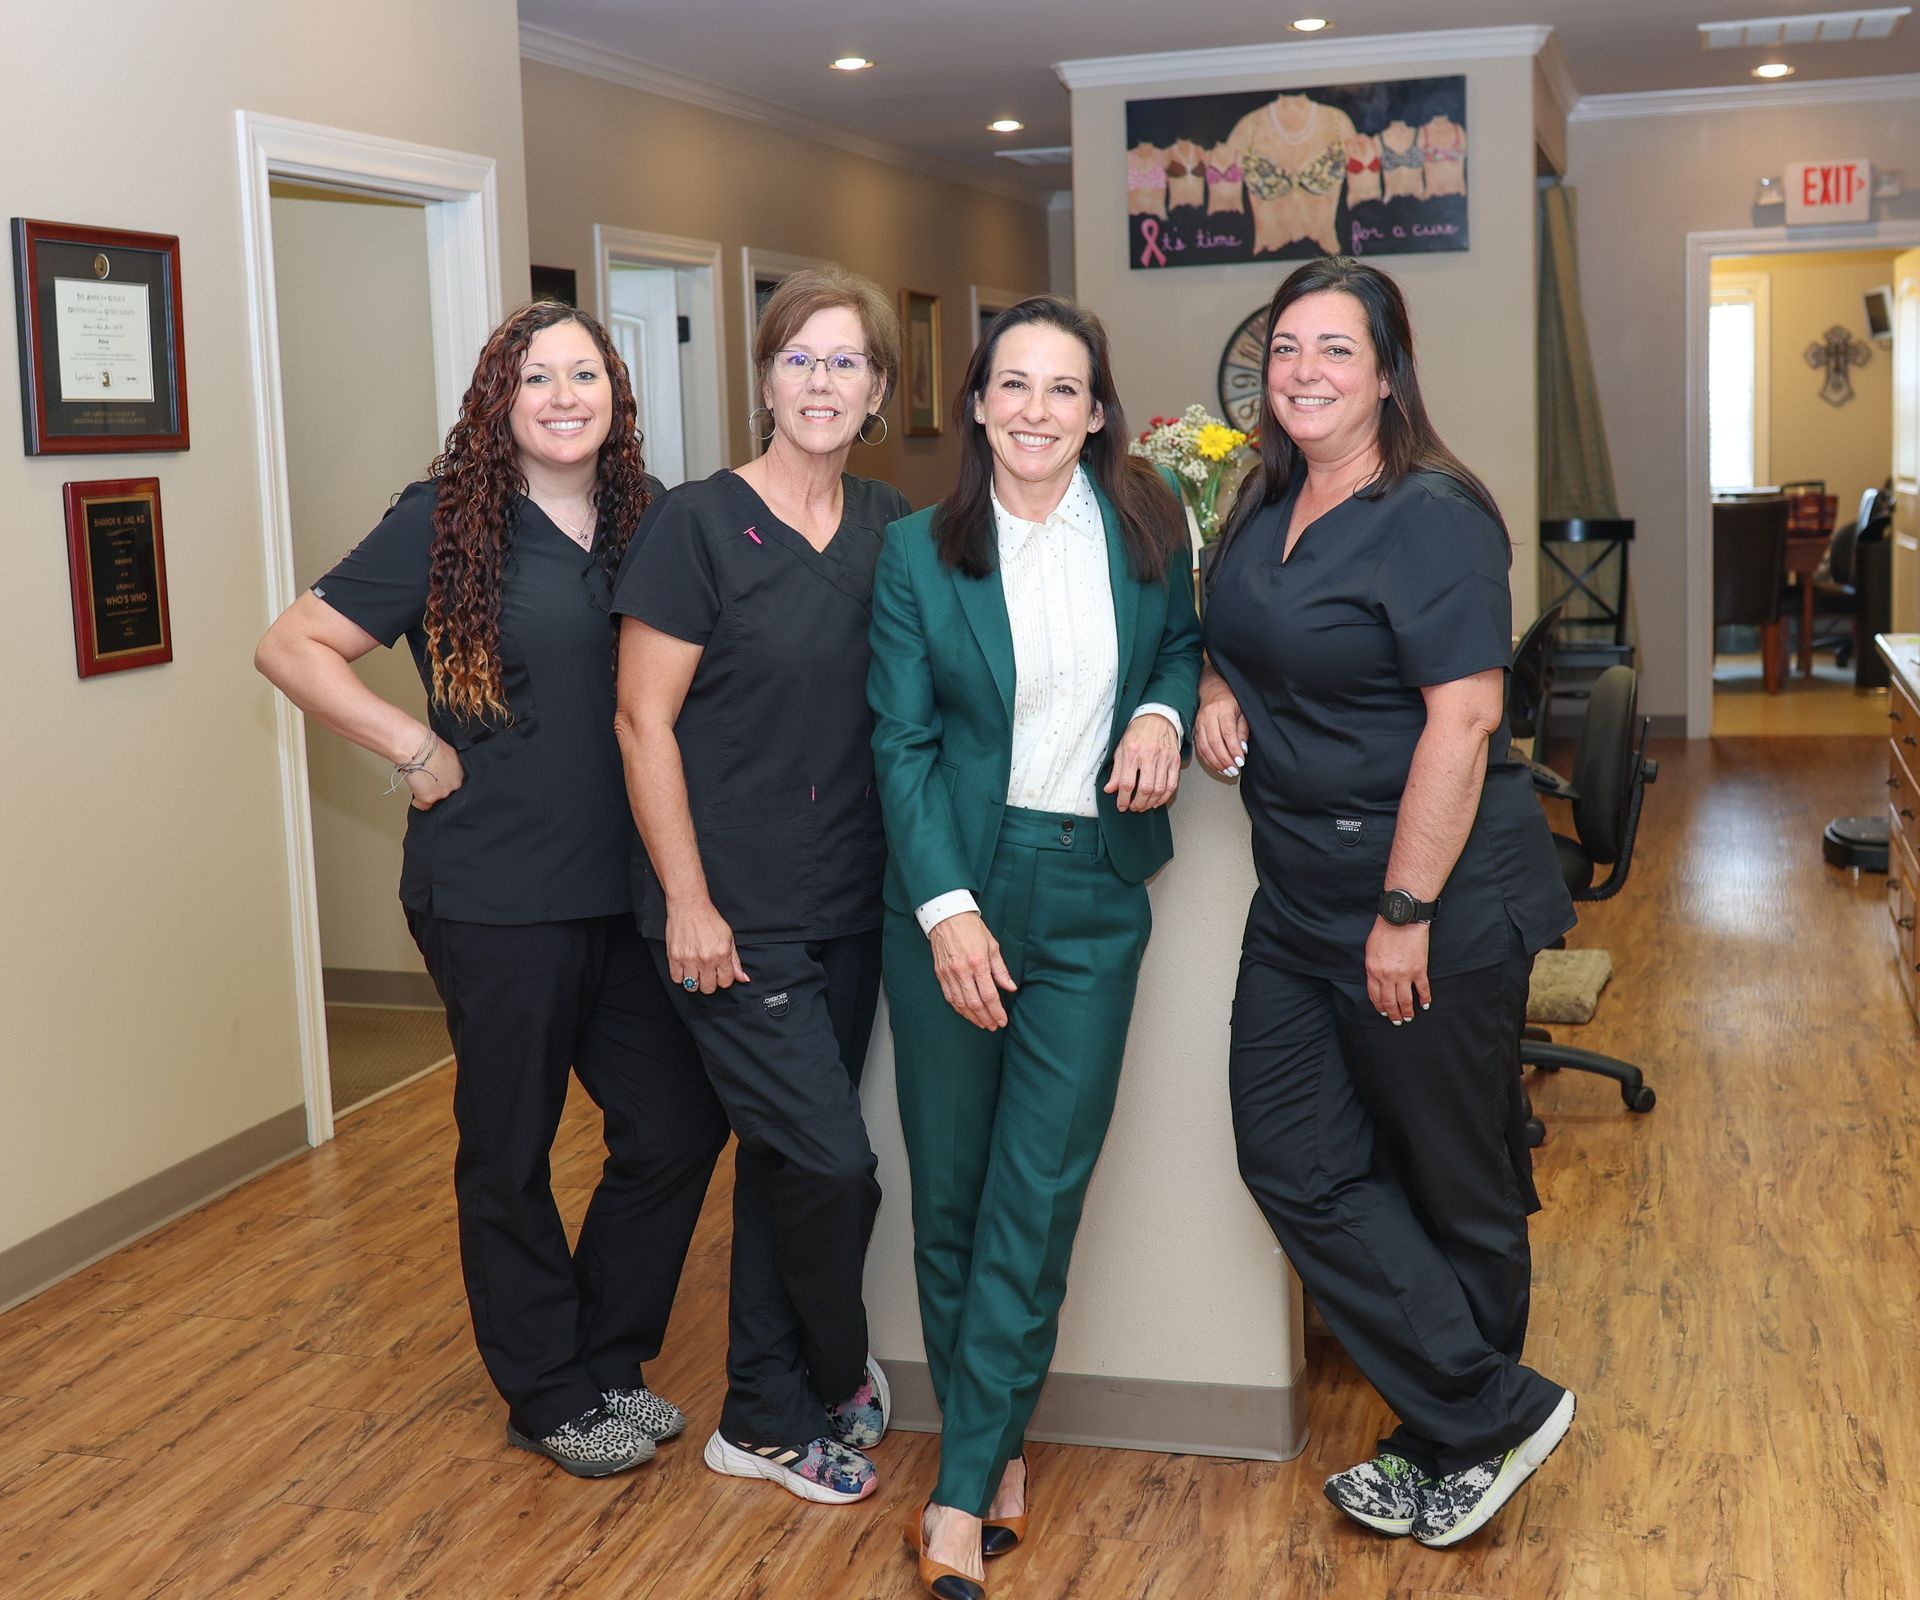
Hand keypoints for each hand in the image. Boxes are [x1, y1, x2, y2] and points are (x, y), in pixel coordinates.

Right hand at [405, 739, 465, 810]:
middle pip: (447, 791)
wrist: (417, 749)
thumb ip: (448, 764)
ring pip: (436, 798)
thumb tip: (443, 767)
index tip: (440, 779)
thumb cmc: (428, 745)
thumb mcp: (446, 753)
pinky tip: (416, 798)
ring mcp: (442, 792)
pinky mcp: (429, 797)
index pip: (456, 782)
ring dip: (428, 793)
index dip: (446, 781)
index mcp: (460, 771)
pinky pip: (422, 805)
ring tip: (420, 783)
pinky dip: (418, 802)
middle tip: (428, 780)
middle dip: (439, 788)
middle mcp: (454, 783)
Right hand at [666, 898, 749, 993]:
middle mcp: (706, 959)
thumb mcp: (728, 938)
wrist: (689, 906)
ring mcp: (689, 959)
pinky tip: (685, 968)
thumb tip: (743, 978)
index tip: (719, 973)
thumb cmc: (709, 919)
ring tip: (696, 970)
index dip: (723, 979)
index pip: (725, 982)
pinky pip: (676, 979)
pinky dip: (680, 976)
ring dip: (695, 980)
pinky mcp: (674, 957)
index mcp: (721, 954)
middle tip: (707, 972)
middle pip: (709, 988)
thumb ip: (735, 961)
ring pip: (692, 986)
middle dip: (709, 982)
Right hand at [928, 911, 1017, 1029]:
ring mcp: (949, 974)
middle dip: (986, 1018)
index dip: (996, 1011)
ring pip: (960, 1004)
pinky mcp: (940, 974)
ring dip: (972, 1017)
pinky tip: (967, 1014)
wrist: (946, 916)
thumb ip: (1000, 969)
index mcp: (977, 962)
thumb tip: (1010, 988)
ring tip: (983, 1024)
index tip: (1002, 1020)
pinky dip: (959, 1008)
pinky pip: (949, 997)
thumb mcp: (992, 945)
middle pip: (975, 1003)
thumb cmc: (971, 928)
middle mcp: (962, 971)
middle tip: (994, 1026)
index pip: (989, 995)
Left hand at [1104, 713, 1180, 811]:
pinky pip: (1172, 784)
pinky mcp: (1175, 760)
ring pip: (1159, 789)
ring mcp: (1165, 758)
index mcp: (1133, 751)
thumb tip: (1110, 789)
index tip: (1121, 806)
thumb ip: (1116, 771)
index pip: (1127, 782)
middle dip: (1138, 803)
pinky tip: (1157, 801)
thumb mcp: (1121, 748)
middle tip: (1133, 807)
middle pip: (1145, 788)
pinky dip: (1165, 797)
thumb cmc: (1137, 732)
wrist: (1157, 717)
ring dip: (1150, 802)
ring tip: (1143, 806)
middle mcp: (1150, 755)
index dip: (1123, 798)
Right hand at [1194, 677, 1247, 781]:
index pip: (1228, 733)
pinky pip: (1199, 748)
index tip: (1240, 761)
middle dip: (1224, 760)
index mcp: (1222, 709)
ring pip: (1204, 747)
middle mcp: (1208, 716)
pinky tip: (1216, 766)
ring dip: (1215, 763)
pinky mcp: (1195, 730)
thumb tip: (1242, 750)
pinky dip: (1208, 760)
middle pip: (1214, 742)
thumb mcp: (1241, 712)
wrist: (1212, 689)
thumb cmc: (1229, 700)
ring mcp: (1199, 723)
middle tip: (1234, 770)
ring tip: (1226, 772)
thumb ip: (1242, 731)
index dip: (1233, 750)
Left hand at [1366, 919, 1430, 1024]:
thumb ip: (1373, 968)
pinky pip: (1423, 989)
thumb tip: (1377, 981)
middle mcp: (1388, 976)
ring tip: (1409, 1018)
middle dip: (1393, 1014)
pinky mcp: (1419, 970)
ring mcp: (1404, 974)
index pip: (1375, 996)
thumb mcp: (1371, 951)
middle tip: (1397, 1021)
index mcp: (1374, 971)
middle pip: (1390, 1002)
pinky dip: (1425, 999)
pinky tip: (1425, 1005)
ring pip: (1405, 1000)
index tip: (1383, 1012)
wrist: (1402, 920)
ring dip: (1407, 1012)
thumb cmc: (1384, 931)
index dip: (1379, 1007)